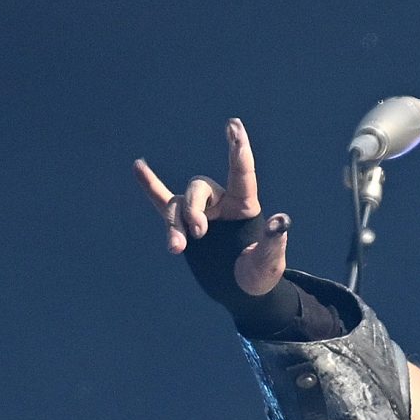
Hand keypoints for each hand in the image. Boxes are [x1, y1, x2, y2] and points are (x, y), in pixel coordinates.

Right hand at [134, 118, 288, 294]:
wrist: (241, 294)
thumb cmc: (259, 276)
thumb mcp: (269, 263)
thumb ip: (273, 241)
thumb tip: (282, 220)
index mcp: (245, 206)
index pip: (241, 173)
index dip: (238, 149)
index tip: (234, 125)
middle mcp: (221, 204)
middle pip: (199, 189)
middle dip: (193, 209)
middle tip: (199, 234)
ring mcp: (201, 214)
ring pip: (178, 204)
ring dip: (174, 224)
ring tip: (176, 248)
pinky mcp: (184, 227)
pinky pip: (162, 202)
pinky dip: (149, 186)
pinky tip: (138, 167)